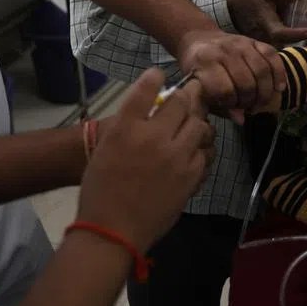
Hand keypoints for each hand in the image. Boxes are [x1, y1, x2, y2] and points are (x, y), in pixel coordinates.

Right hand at [76, 69, 213, 250]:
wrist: (112, 231)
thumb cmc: (101, 190)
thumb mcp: (106, 150)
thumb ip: (129, 126)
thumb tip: (152, 109)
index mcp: (125, 129)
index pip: (146, 89)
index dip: (155, 77)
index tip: (159, 74)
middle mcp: (152, 137)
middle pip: (181, 102)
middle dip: (189, 93)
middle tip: (193, 91)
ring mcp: (175, 156)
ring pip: (200, 125)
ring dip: (199, 121)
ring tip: (195, 123)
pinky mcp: (191, 176)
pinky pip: (206, 153)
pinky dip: (203, 148)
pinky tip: (196, 150)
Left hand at [179, 30, 286, 123]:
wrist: (199, 39)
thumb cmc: (198, 70)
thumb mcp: (200, 90)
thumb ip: (219, 106)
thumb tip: (241, 119)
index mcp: (205, 64)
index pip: (225, 90)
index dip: (232, 104)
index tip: (232, 108)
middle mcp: (223, 51)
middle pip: (246, 82)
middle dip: (251, 100)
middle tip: (249, 107)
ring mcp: (240, 43)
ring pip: (262, 70)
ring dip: (265, 91)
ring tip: (261, 101)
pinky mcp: (253, 40)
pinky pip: (272, 56)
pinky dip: (279, 73)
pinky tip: (278, 87)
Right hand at [226, 0, 306, 46]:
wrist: (231, 7)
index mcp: (265, 23)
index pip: (281, 34)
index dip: (295, 34)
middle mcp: (264, 37)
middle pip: (286, 45)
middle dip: (302, 40)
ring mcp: (263, 42)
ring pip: (282, 47)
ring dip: (297, 41)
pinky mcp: (263, 44)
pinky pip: (279, 46)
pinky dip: (290, 41)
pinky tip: (300, 32)